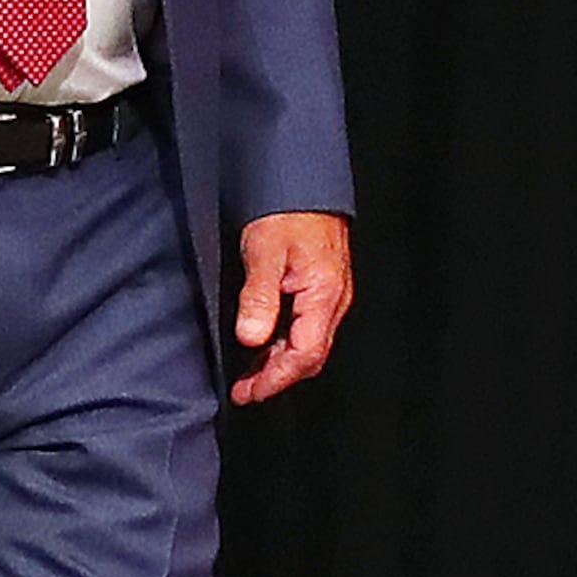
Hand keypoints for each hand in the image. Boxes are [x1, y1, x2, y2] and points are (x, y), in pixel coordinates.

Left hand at [228, 209, 353, 404]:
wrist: (303, 182)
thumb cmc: (287, 211)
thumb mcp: (265, 251)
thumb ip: (260, 296)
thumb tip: (251, 338)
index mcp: (324, 296)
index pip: (304, 354)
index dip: (276, 378)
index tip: (249, 393)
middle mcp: (331, 301)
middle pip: (308, 355)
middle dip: (276, 377)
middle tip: (244, 391)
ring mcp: (327, 295)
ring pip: (306, 343)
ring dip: (278, 362)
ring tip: (247, 375)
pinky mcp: (318, 287)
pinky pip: (303, 327)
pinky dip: (282, 343)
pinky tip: (262, 344)